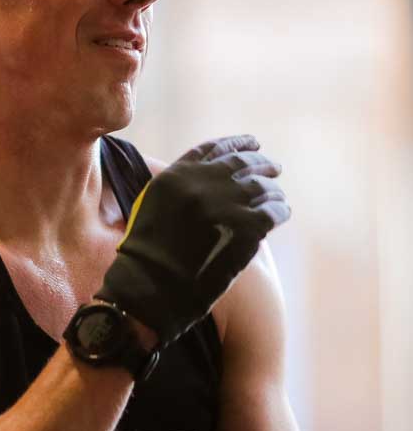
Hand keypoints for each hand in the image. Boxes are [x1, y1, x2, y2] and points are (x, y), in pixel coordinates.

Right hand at [96, 135, 289, 344]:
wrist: (151, 287)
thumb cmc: (148, 257)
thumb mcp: (152, 208)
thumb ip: (178, 189)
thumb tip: (208, 181)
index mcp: (176, 175)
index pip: (213, 149)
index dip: (236, 144)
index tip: (252, 143)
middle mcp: (201, 183)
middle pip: (241, 163)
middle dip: (261, 163)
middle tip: (274, 166)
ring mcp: (224, 203)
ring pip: (260, 186)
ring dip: (272, 189)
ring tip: (278, 195)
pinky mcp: (244, 227)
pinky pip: (272, 211)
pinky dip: (280, 210)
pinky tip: (282, 212)